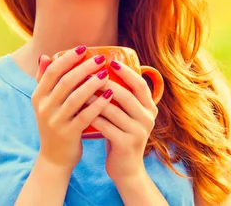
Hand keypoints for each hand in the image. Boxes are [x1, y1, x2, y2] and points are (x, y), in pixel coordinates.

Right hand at [32, 46, 111, 171]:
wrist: (54, 158)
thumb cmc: (56, 123)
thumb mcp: (45, 103)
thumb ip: (44, 80)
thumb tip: (44, 56)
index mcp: (38, 97)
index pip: (51, 72)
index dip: (67, 59)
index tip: (83, 48)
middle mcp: (44, 108)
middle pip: (65, 82)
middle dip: (84, 68)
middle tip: (101, 59)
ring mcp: (55, 122)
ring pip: (75, 98)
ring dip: (92, 84)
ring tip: (106, 74)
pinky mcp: (68, 134)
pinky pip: (84, 116)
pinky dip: (98, 104)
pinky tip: (110, 95)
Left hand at [89, 59, 158, 181]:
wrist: (126, 170)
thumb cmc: (122, 135)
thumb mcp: (129, 116)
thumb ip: (124, 98)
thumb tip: (107, 70)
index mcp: (150, 108)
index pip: (140, 85)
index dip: (127, 72)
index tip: (110, 62)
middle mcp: (148, 118)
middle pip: (127, 96)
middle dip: (107, 83)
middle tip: (90, 73)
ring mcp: (138, 132)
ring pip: (114, 110)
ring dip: (95, 99)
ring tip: (80, 89)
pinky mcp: (126, 144)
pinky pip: (106, 126)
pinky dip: (92, 116)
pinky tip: (80, 110)